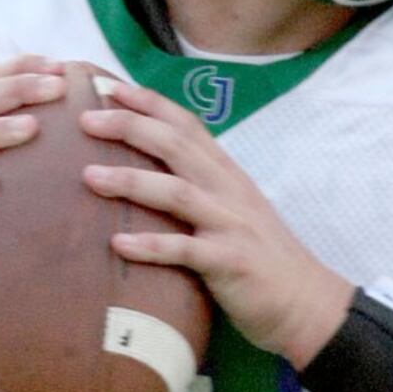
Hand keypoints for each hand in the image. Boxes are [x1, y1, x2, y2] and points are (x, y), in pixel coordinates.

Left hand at [79, 76, 352, 366]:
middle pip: (176, 146)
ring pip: (177, 192)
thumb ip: (198, 188)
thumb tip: (149, 175)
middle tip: (86, 119)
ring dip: (131, 181)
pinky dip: (152, 246)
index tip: (108, 88)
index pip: (186, 125)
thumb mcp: (232, 210)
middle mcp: (228, 190)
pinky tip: (119, 245)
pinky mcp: (229, 262)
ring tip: (89, 176)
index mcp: (226, 173)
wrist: (306, 303)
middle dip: (130, 127)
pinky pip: (185, 251)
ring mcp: (230, 225)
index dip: (148, 103)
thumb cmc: (261, 258)